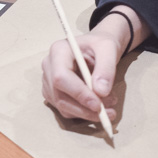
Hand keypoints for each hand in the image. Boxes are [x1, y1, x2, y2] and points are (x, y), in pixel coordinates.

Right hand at [41, 8, 144, 124]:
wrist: (97, 48)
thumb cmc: (101, 44)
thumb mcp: (108, 48)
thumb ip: (106, 67)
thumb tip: (101, 91)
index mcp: (59, 51)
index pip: (61, 77)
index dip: (78, 93)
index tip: (98, 105)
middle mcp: (49, 66)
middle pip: (60, 95)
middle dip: (85, 108)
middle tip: (109, 112)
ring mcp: (49, 81)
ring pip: (63, 106)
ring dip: (86, 113)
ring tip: (109, 109)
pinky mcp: (53, 93)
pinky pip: (66, 109)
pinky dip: (83, 113)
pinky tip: (98, 108)